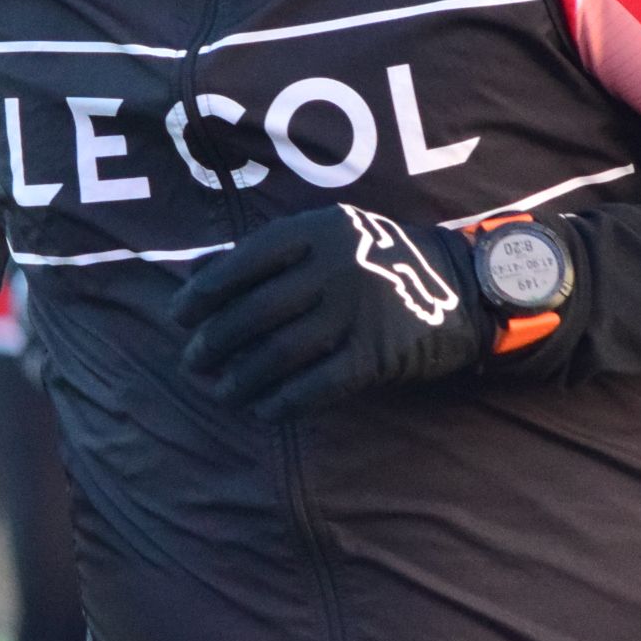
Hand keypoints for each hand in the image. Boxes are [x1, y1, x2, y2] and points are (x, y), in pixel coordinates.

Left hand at [170, 204, 495, 420]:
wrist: (462, 287)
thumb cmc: (376, 261)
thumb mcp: (327, 237)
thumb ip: (266, 253)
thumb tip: (195, 275)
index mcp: (318, 230)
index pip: (243, 260)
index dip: (203, 291)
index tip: (178, 316)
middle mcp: (336, 265)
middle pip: (255, 311)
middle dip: (214, 342)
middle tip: (193, 362)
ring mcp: (358, 310)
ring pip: (279, 352)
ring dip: (241, 379)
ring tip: (223, 392)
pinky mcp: (377, 353)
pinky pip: (316, 385)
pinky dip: (283, 401)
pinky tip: (264, 409)